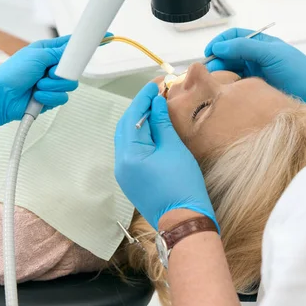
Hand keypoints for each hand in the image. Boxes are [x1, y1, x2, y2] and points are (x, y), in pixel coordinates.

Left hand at [0, 36, 77, 141]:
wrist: (1, 97)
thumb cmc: (11, 73)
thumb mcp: (37, 56)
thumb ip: (59, 52)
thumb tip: (73, 48)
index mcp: (46, 52)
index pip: (68, 47)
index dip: (78, 47)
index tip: (91, 45)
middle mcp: (50, 67)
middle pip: (73, 68)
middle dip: (62, 73)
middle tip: (50, 72)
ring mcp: (51, 83)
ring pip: (69, 85)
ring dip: (53, 86)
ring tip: (38, 85)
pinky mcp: (51, 97)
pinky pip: (62, 98)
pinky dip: (50, 97)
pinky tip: (37, 95)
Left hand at [114, 82, 216, 230]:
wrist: (184, 220)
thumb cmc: (182, 185)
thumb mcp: (174, 149)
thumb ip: (162, 124)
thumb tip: (156, 104)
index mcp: (129, 154)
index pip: (132, 116)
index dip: (144, 98)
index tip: (155, 85)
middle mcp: (120, 163)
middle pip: (125, 126)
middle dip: (139, 108)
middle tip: (156, 95)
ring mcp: (124, 174)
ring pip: (127, 139)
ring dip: (139, 122)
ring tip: (156, 109)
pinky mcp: (131, 180)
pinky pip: (131, 151)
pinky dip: (140, 137)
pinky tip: (153, 131)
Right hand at [205, 28, 305, 119]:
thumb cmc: (301, 73)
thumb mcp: (272, 54)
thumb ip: (245, 48)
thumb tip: (220, 47)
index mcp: (260, 45)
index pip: (233, 37)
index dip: (220, 42)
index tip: (210, 52)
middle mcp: (255, 59)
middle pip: (227, 56)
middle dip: (216, 62)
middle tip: (209, 72)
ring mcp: (254, 76)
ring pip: (230, 73)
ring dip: (221, 77)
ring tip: (215, 84)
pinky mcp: (254, 93)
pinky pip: (236, 89)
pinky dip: (228, 90)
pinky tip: (225, 94)